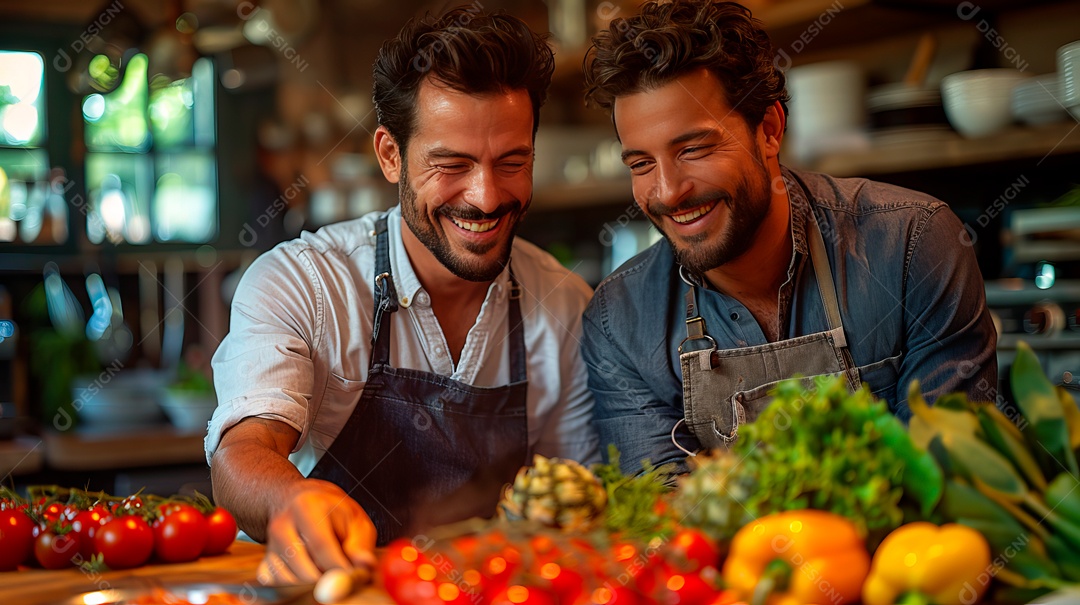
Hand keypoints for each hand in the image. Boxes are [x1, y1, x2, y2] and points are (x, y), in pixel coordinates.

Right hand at [256, 479, 376, 584]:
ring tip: (324, 565)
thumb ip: (360, 542)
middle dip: (327, 578)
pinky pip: (277, 582)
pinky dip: (295, 583)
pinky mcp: (264, 559)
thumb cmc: (332, 512)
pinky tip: (308, 569)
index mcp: (306, 506)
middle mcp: (282, 524)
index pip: (321, 545)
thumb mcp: (354, 518)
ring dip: (312, 581)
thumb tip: (364, 565)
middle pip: (304, 569)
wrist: (300, 502)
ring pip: (290, 579)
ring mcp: (270, 543)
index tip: (352, 575)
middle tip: (340, 572)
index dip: (339, 566)